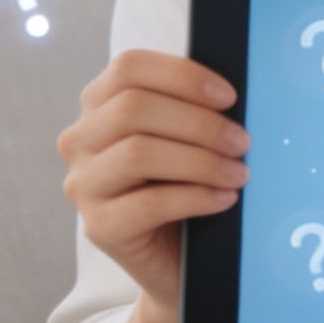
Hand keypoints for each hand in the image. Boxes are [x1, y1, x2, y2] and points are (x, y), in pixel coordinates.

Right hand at [56, 48, 249, 308]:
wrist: (177, 254)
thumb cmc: (185, 183)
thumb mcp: (186, 137)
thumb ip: (193, 108)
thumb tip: (231, 95)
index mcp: (100, 103)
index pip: (129, 68)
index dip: (183, 76)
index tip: (229, 97)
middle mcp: (80, 140)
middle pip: (134, 108)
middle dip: (200, 123)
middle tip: (242, 142)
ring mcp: (83, 184)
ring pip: (139, 153)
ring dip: (201, 161)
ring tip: (239, 173)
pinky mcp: (99, 227)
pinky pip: (149, 204)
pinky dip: (196, 197)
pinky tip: (225, 198)